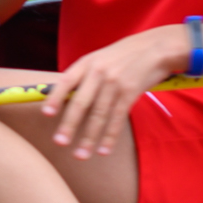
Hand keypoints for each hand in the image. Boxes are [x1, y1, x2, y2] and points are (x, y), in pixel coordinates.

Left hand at [41, 26, 186, 159]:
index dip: (55, 97)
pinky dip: (110, 136)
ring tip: (81, 155)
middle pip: (80, 102)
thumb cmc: (125, 55)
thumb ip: (85, 75)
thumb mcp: (101, 58)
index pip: (66, 80)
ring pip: (99, 115)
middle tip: (60, 143)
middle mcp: (98, 72)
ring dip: (89, 138)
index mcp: (87, 62)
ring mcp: (114, 82)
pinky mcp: (130, 92)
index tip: (46, 114)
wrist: (156, 47)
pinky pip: (117, 118)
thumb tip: (65, 97)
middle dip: (69, 125)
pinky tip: (104, 150)